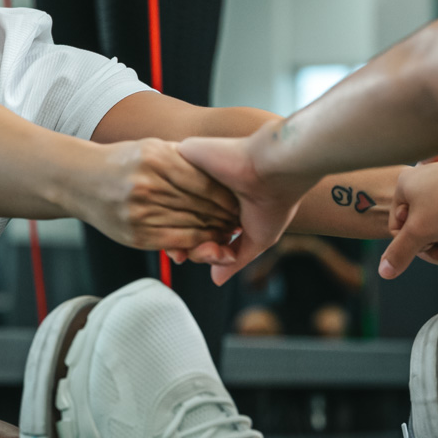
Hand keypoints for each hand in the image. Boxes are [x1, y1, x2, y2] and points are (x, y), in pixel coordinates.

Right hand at [77, 138, 240, 251]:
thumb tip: (219, 169)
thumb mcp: (150, 147)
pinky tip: (208, 240)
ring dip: (215, 230)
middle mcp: (147, 186)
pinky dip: (197, 243)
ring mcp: (139, 213)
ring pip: (190, 226)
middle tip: (242, 218)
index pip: (203, 182)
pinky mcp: (135, 235)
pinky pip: (175, 242)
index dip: (226, 195)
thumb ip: (182, 156)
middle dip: (224, 214)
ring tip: (229, 229)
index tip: (241, 198)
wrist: (81, 181)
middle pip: (199, 206)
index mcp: (155, 160)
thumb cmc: (122, 161)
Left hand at [176, 134, 313, 283]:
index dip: (194, 248)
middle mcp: (208, 189)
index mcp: (224, 205)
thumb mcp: (258, 239)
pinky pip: (163, 180)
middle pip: (181, 221)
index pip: (196, 231)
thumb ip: (234, 258)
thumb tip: (216, 280)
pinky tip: (181, 212)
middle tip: (204, 250)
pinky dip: (168, 199)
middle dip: (187, 242)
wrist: (274, 168)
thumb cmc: (273, 203)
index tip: (199, 256)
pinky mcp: (185, 157)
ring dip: (177, 225)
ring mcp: (196, 174)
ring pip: (170, 204)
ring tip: (196, 236)